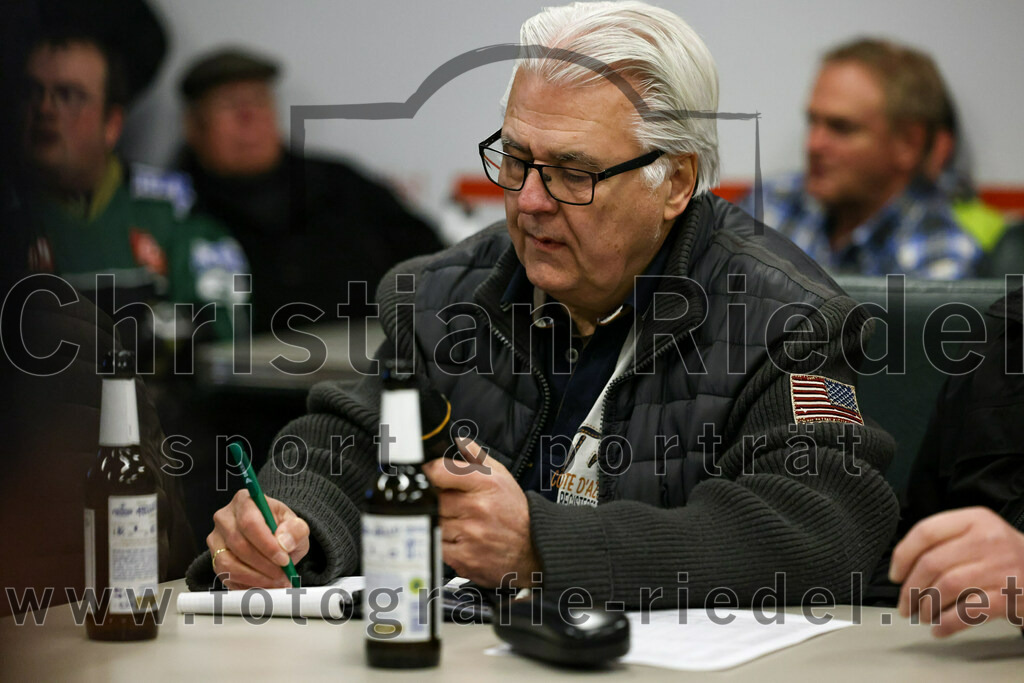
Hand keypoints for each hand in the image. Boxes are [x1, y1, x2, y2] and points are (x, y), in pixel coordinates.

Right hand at [206, 490, 309, 588]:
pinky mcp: (214, 558)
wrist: (273, 536)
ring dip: (254, 578)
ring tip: (275, 582)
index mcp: (245, 501)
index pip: (250, 523)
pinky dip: (246, 585)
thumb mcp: (297, 525)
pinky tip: (263, 586)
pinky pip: (225, 576)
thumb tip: (284, 542)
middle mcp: (225, 517)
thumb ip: (296, 530)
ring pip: (227, 563)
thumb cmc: (282, 528)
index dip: (267, 545)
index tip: (284, 560)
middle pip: (238, 544)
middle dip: (263, 565)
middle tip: (282, 576)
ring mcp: (216, 539)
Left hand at [422, 439, 540, 586]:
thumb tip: (458, 441)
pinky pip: (438, 546)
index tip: (431, 477)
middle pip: (434, 500)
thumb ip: (477, 456)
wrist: (533, 548)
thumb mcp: (501, 476)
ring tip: (460, 524)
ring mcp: (470, 535)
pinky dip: (443, 543)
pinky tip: (460, 540)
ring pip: (434, 523)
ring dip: (441, 523)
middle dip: (439, 502)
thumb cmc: (515, 512)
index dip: (431, 474)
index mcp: (485, 483)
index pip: (440, 472)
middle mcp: (477, 508)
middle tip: (453, 506)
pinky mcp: (465, 558)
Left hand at [890, 507, 1023, 636]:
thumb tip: (902, 566)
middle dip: (910, 589)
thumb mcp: (977, 531)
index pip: (925, 532)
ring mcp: (1000, 568)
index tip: (895, 575)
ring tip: (922, 615)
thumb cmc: (1002, 553)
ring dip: (926, 606)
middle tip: (904, 604)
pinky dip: (948, 623)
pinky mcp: (1010, 597)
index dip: (902, 556)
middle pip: (932, 563)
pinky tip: (939, 628)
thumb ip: (944, 540)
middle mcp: (987, 540)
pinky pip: (969, 611)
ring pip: (946, 587)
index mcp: (974, 520)